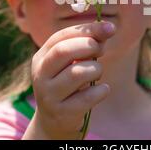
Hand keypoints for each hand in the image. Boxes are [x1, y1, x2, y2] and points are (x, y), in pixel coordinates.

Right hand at [22, 21, 114, 139]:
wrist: (56, 121)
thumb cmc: (70, 84)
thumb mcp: (74, 62)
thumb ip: (88, 44)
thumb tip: (108, 28)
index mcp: (42, 57)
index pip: (61, 36)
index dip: (87, 29)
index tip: (110, 28)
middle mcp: (40, 75)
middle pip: (63, 51)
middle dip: (89, 46)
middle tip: (101, 50)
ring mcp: (49, 95)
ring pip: (77, 73)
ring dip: (96, 69)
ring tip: (98, 72)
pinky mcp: (62, 113)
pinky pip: (88, 97)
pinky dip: (101, 90)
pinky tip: (103, 89)